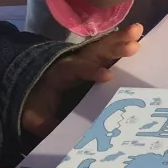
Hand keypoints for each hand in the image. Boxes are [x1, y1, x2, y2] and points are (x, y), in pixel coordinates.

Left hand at [21, 24, 142, 138]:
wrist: (29, 90)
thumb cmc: (34, 105)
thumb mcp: (35, 118)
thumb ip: (49, 125)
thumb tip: (68, 137)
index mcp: (59, 75)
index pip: (76, 70)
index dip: (91, 71)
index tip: (107, 76)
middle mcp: (73, 62)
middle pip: (92, 53)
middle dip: (112, 47)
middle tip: (133, 45)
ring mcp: (83, 60)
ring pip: (101, 48)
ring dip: (120, 40)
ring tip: (138, 30)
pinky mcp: (91, 62)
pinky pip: (106, 52)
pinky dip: (121, 43)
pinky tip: (137, 35)